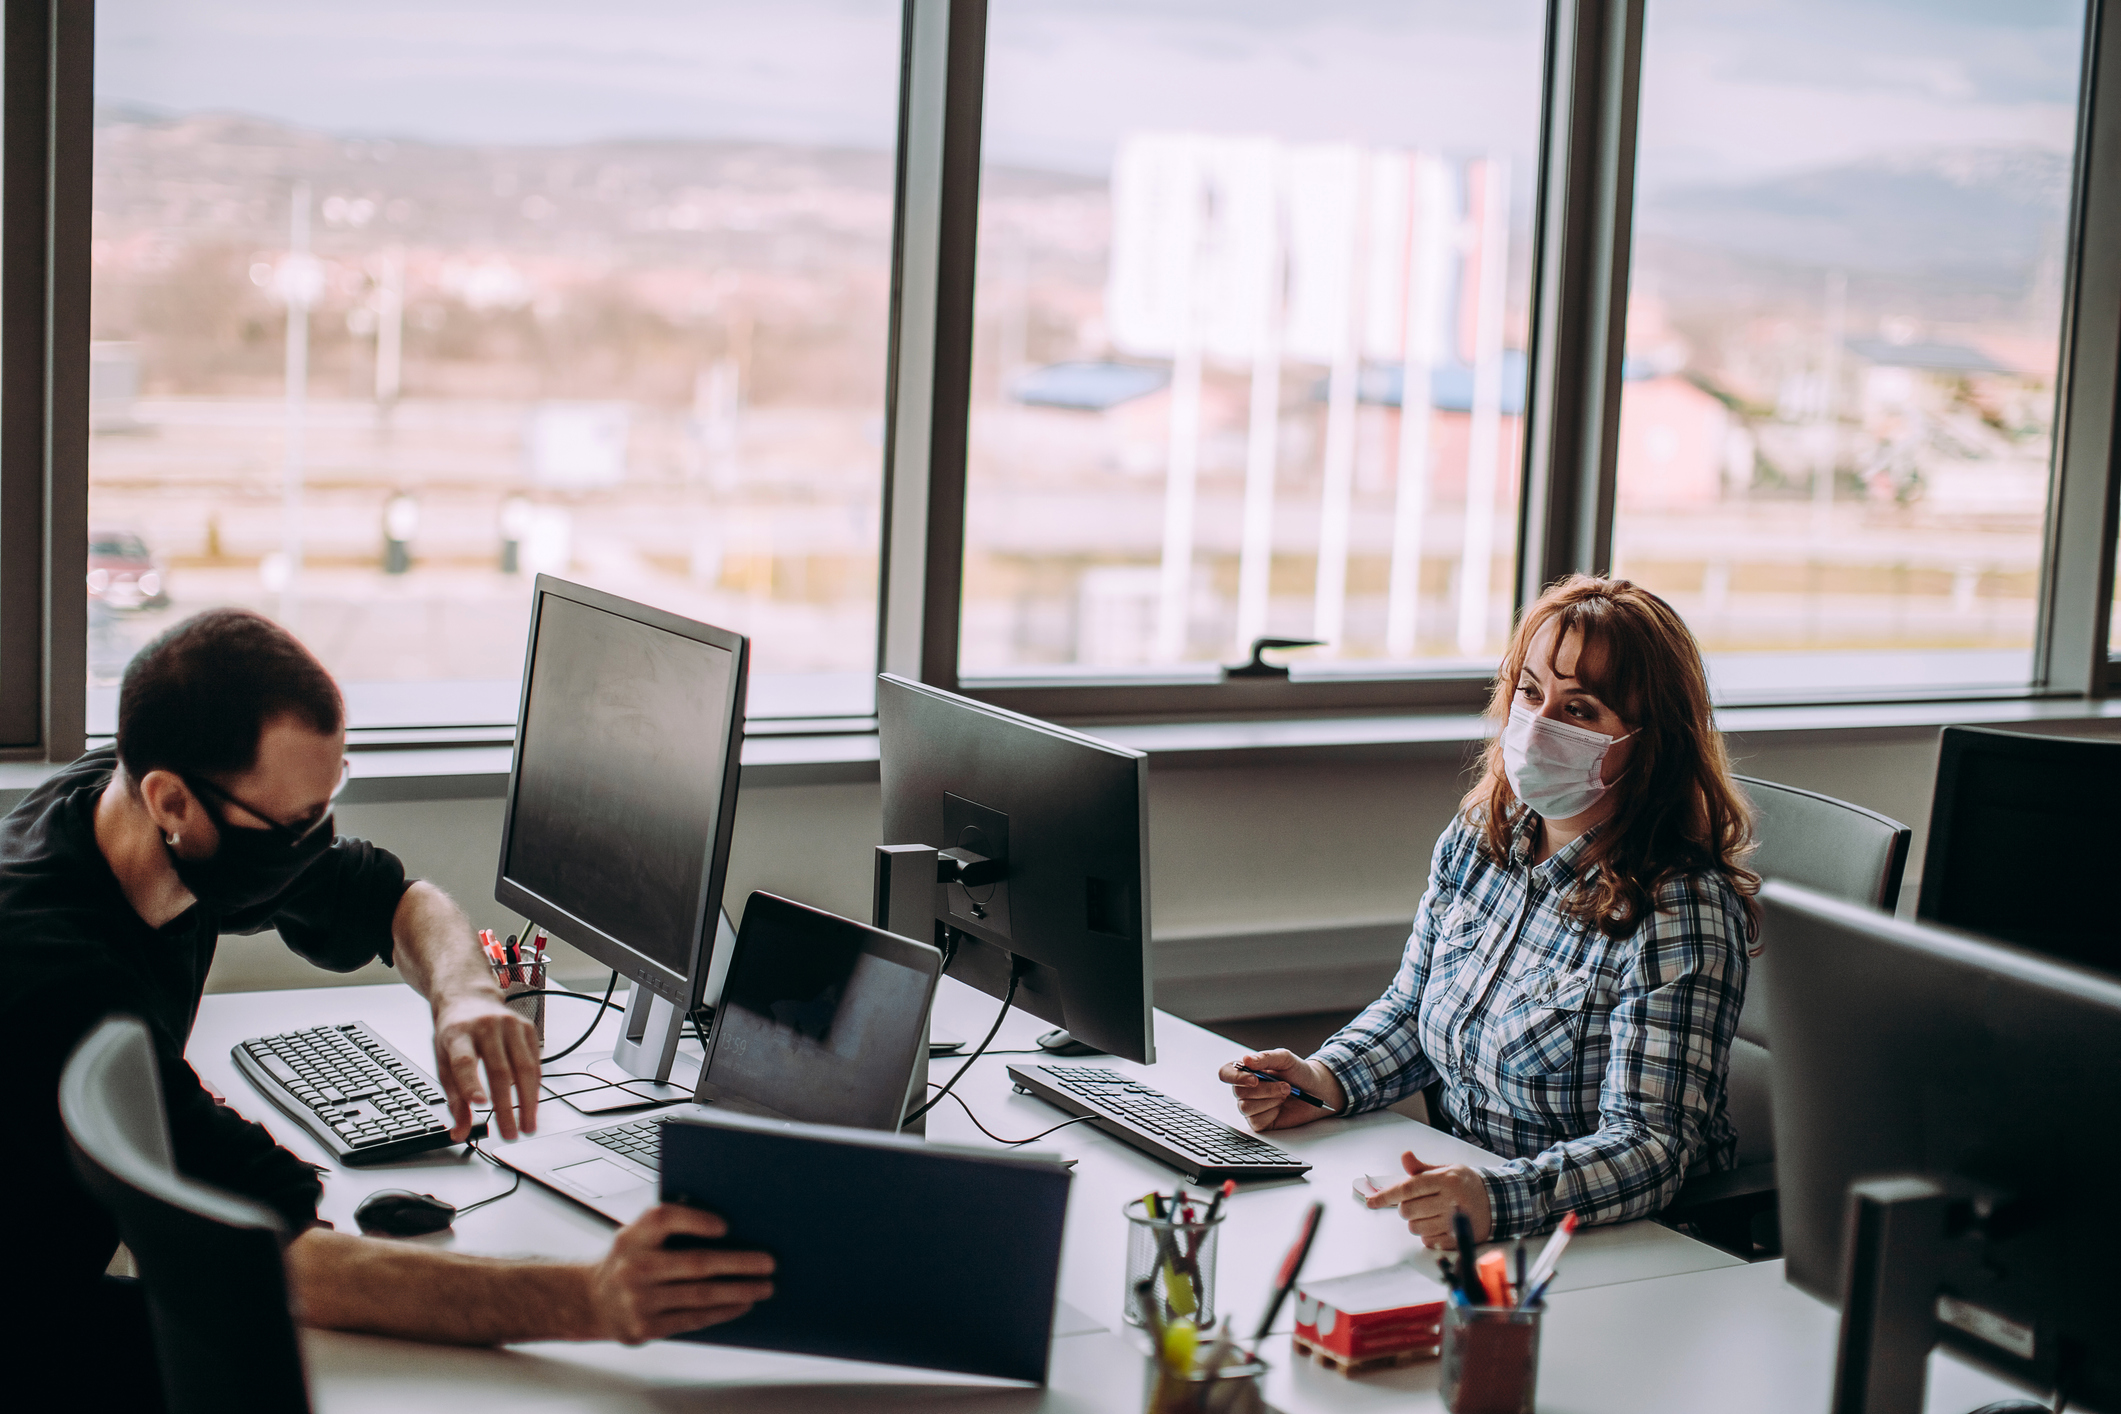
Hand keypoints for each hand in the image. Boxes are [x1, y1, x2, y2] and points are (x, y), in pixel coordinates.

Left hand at [433, 989, 540, 1140]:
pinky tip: (533, 1104)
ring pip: (524, 1067)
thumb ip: (453, 1099)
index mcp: (457, 1035)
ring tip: (527, 1126)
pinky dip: (535, 1086)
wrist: (468, 998)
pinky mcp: (527, 1027)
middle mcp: (485, 1027)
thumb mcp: (443, 1062)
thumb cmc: (454, 1033)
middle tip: (510, 1133)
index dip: (471, 1083)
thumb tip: (460, 1132)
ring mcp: (509, 1025)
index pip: (465, 1061)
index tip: (479, 1105)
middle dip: (506, 1107)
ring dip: (528, 1101)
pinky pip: (535, 1062)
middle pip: (499, 1070)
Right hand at [587, 1204, 775, 1343]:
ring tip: (764, 1286)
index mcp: (633, 1236)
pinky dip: (722, 1311)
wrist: (590, 1301)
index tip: (726, 1225)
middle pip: (695, 1263)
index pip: (664, 1218)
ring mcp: (638, 1301)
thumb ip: (670, 1226)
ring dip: (738, 1291)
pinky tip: (741, 1304)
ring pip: (700, 1295)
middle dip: (738, 1263)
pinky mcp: (645, 1328)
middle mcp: (633, 1267)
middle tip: (768, 1262)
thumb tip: (728, 1225)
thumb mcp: (637, 1234)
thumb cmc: (628, 1260)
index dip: (696, 1220)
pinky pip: (693, 1319)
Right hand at [1216, 1049, 1346, 1132]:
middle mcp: (1246, 1089)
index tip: (1254, 1079)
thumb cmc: (1299, 1073)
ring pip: (1246, 1107)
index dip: (1234, 1077)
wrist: (1317, 1091)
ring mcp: (1252, 1106)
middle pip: (1238, 1092)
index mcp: (1247, 1071)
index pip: (1225, 1073)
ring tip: (1285, 1095)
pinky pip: (1256, 1121)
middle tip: (1286, 1086)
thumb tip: (1246, 1059)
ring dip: (1270, 1100)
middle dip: (1266, 1089)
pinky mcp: (1260, 1122)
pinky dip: (1271, 1113)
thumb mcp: (1285, 1058)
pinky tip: (1280, 1108)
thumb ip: (1265, 1057)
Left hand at [1367, 1149, 1493, 1248]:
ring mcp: (1454, 1221)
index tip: (1371, 1202)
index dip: (1386, 1196)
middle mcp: (1450, 1200)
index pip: (1408, 1188)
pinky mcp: (1457, 1238)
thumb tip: (1404, 1156)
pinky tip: (1438, 1224)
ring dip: (1416, 1222)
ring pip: (1416, 1227)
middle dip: (1405, 1208)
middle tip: (1417, 1203)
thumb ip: (1421, 1168)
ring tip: (1430, 1213)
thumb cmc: (1466, 1183)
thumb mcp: (1445, 1169)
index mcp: (1445, 1180)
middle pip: (1408, 1210)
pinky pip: (1428, 1240)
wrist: (1496, 1201)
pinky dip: (1427, 1234)